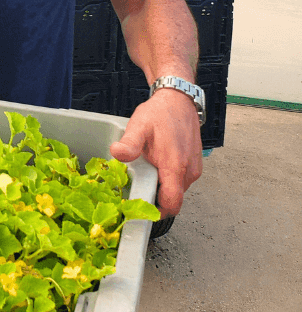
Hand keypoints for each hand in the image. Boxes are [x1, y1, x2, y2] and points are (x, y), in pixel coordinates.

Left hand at [109, 90, 202, 217]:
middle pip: (173, 199)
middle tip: (137, 189)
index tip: (140, 209)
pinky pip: (181, 181)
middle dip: (156, 199)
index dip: (156, 211)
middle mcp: (189, 171)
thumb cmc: (160, 114)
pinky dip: (169, 179)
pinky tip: (157, 166)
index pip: (171, 203)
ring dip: (163, 188)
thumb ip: (129, 143)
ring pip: (177, 191)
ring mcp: (194, 168)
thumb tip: (117, 153)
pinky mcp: (194, 165)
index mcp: (175, 167)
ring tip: (146, 174)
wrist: (178, 100)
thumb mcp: (139, 126)